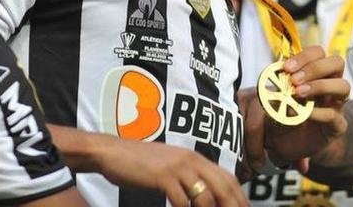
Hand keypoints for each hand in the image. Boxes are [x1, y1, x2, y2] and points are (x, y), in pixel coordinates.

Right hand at [93, 138, 246, 205]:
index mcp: (195, 158)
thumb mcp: (170, 165)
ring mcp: (177, 167)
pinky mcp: (162, 177)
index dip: (240, 197)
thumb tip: (206, 195)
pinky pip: (181, 201)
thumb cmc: (140, 163)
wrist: (112, 152)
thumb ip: (188, 176)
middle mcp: (191, 160)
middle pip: (223, 187)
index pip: (228, 178)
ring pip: (205, 197)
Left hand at [250, 46, 348, 171]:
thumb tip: (277, 72)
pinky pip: (335, 116)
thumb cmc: (282, 113)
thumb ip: (279, 84)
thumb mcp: (276, 95)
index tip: (286, 67)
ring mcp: (336, 105)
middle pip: (337, 62)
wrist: (284, 144)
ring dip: (321, 85)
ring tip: (299, 93)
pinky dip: (318, 113)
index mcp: (316, 73)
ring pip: (344, 86)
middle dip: (315, 68)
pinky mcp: (337, 126)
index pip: (319, 53)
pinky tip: (302, 114)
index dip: (304, 56)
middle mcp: (330, 85)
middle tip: (295, 80)